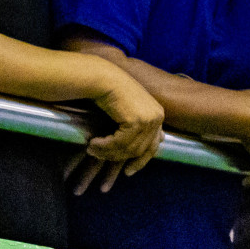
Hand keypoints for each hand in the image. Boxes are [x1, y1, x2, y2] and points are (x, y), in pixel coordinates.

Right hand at [69, 73, 165, 193]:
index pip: (153, 145)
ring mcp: (148, 119)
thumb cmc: (110, 90)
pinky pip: (120, 143)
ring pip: (128, 149)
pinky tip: (92, 144)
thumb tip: (152, 142)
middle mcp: (157, 116)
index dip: (140, 161)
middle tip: (98, 155)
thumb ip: (138, 125)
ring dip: (107, 152)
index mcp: (157, 114)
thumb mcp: (128, 109)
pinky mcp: (136, 121)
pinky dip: (105, 147)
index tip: (128, 171)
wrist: (101, 77)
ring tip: (92, 150)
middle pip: (140, 149)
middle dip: (118, 157)